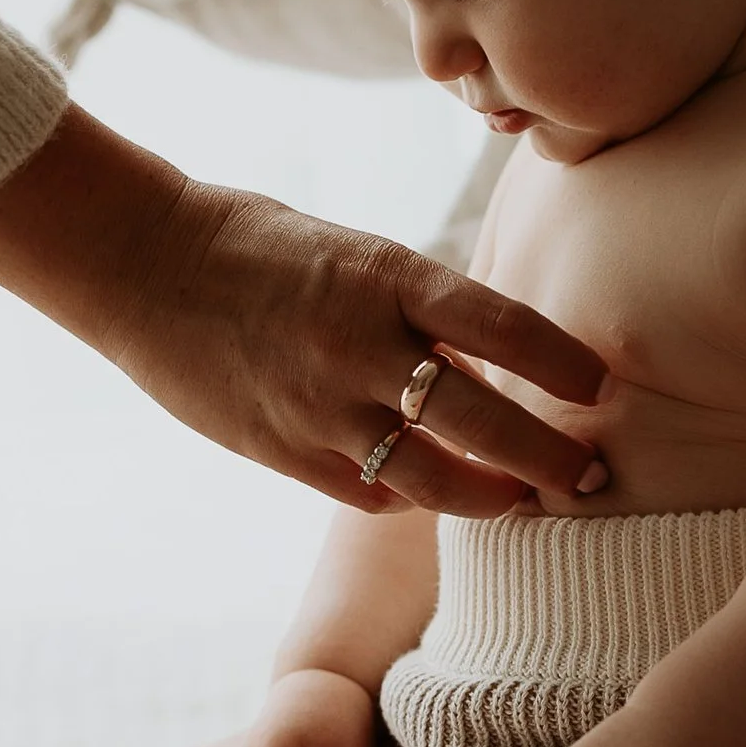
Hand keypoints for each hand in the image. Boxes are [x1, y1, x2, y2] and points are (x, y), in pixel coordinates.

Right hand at [0, 105, 609, 514]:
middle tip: (593, 477)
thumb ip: (419, 302)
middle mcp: (359, 344)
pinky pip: (367, 491)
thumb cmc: (260, 245)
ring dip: (489, 497)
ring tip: (525, 502)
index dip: (561, 364)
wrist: (142, 262)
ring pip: (431, 478)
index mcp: (384, 274)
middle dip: (549, 457)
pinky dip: (407, 495)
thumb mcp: (354, 250)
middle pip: (482, 419)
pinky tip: (429, 491)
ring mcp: (318, 405)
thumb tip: (495, 352)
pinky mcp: (282, 450)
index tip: (603, 388)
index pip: (501, 325)